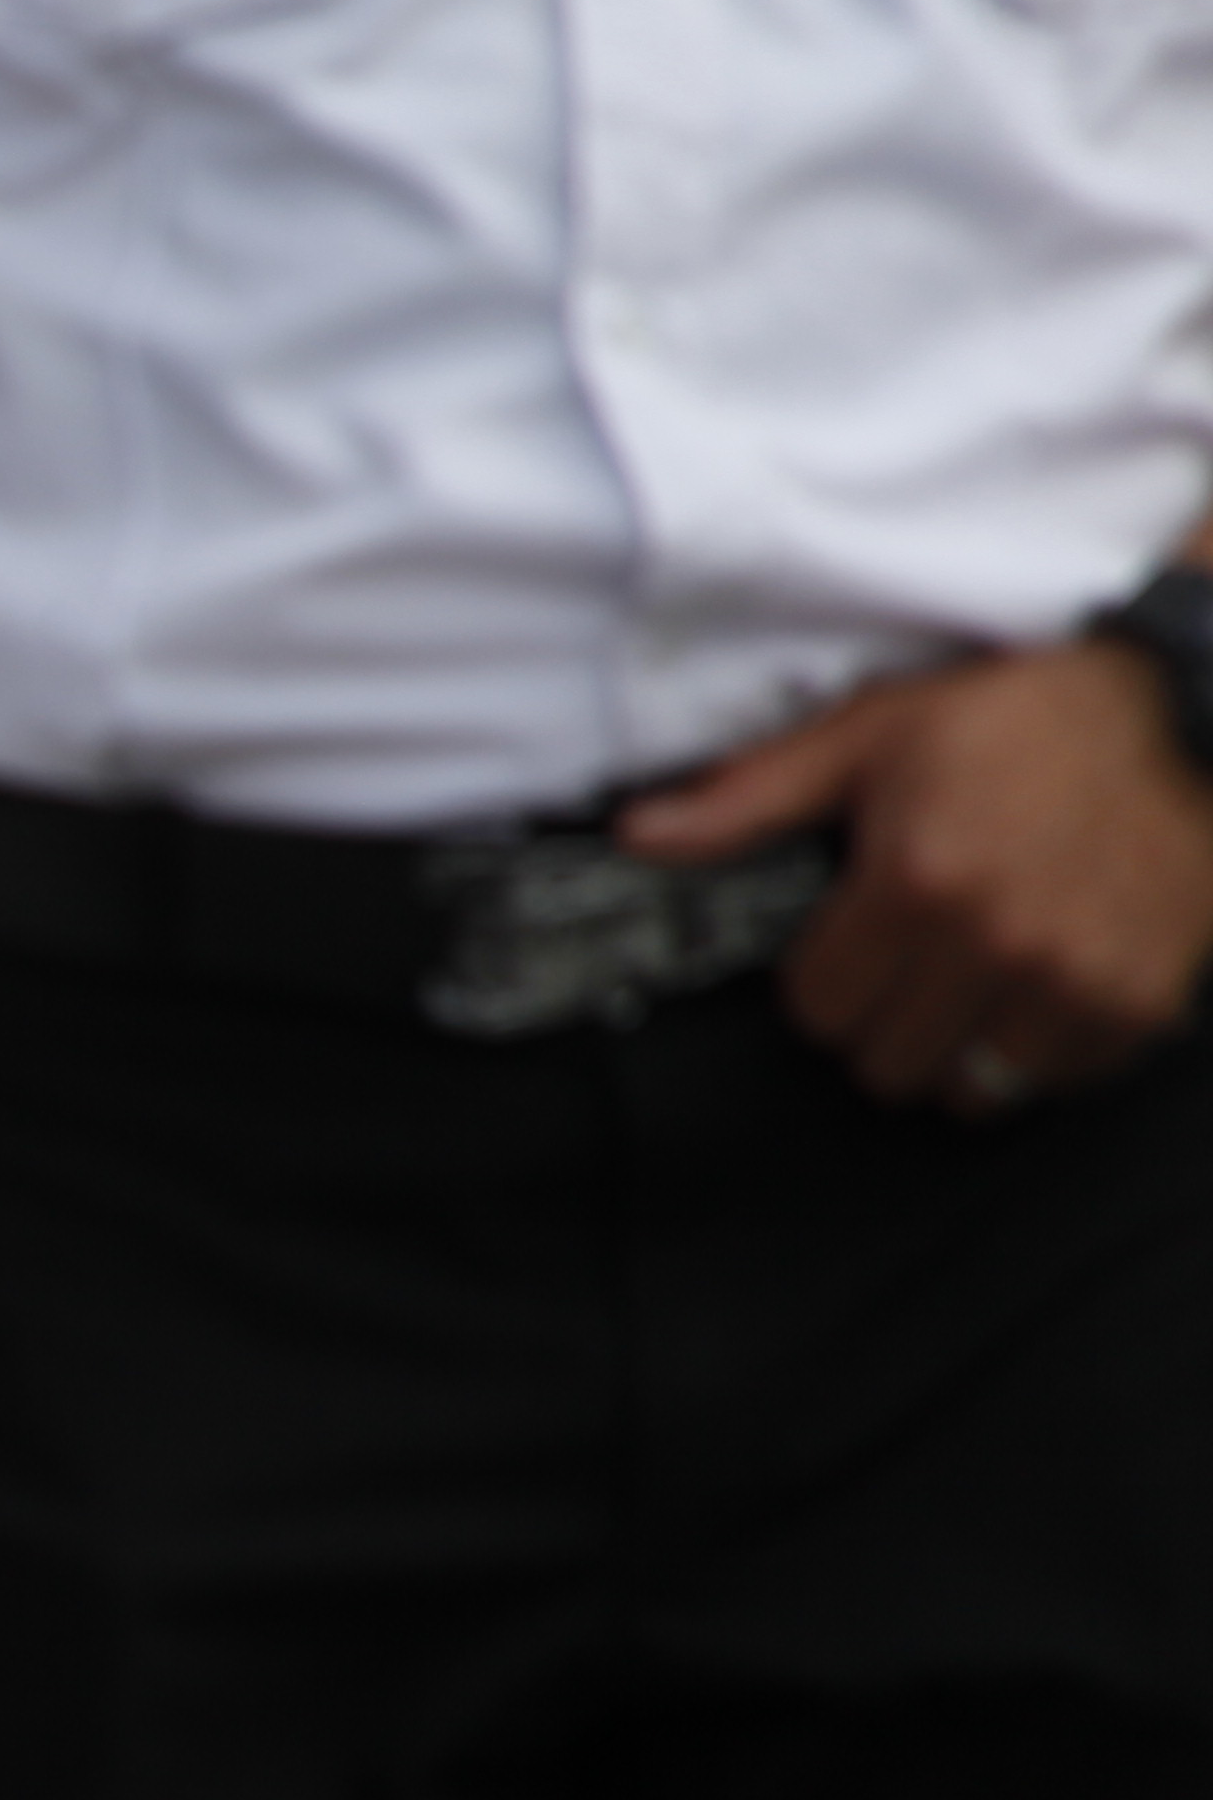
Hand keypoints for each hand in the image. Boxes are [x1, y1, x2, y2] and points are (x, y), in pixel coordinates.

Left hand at [621, 639, 1212, 1114]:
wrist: (1191, 709)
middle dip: (880, 1021)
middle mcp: (997, 942)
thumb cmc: (1030, 714)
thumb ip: (753, 797)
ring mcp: (1074, 979)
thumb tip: (641, 833)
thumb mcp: (875, 732)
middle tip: (907, 966)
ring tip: (969, 983)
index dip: (820, 979)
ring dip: (957, 1049)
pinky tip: (1037, 988)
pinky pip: (1056, 1082)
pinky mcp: (1138, 1000)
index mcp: (918, 880)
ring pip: (970, 1090)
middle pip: (885, 1063)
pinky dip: (1039, 1052)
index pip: (818, 1008)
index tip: (846, 945)